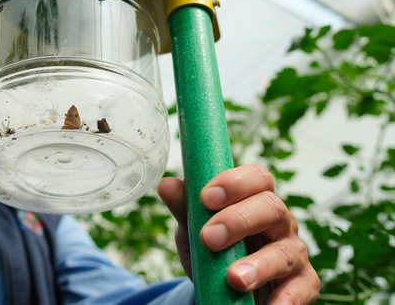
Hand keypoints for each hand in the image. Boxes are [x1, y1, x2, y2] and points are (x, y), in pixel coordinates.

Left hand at [157, 164, 319, 303]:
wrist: (228, 292)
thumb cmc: (216, 251)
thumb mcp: (195, 230)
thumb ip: (185, 209)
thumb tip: (166, 185)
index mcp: (256, 200)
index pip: (256, 178)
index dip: (235, 183)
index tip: (206, 197)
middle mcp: (280, 222)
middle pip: (272, 208)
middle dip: (239, 221)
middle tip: (209, 238)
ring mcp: (294, 252)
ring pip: (284, 252)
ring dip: (258, 265)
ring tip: (234, 279)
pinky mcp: (304, 284)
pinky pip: (300, 290)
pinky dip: (285, 300)